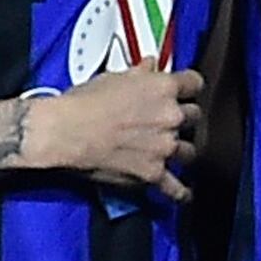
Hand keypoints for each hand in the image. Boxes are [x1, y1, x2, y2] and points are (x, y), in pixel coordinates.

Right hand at [20, 67, 204, 195]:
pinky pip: (174, 186)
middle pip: (194, 117)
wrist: (66, 132)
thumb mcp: (112, 78)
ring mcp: (164, 147)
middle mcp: (170, 117)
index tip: (186, 90)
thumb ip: (138, 74)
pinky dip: (179, 192)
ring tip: (171, 151)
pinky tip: (183, 194)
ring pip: (189, 150)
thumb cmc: (84, 103)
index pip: (194, 83)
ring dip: (181, 150)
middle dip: (184, 118)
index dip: (189, 87)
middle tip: (170, 121)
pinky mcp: (152, 173)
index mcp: (163, 88)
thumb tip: (149, 66)